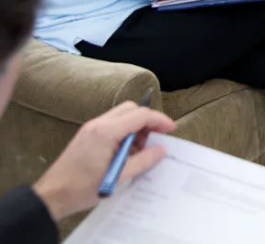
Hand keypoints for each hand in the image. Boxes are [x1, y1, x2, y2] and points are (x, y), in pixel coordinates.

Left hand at [31, 100, 175, 220]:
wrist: (51, 196)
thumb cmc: (82, 188)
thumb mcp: (118, 177)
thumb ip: (143, 161)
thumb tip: (161, 149)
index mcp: (106, 132)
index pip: (140, 115)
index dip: (159, 120)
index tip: (171, 130)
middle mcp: (98, 124)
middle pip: (130, 109)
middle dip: (147, 120)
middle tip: (156, 138)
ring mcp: (90, 129)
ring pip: (121, 116)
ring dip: (135, 127)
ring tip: (140, 150)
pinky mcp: (86, 136)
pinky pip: (111, 125)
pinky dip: (124, 132)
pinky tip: (125, 152)